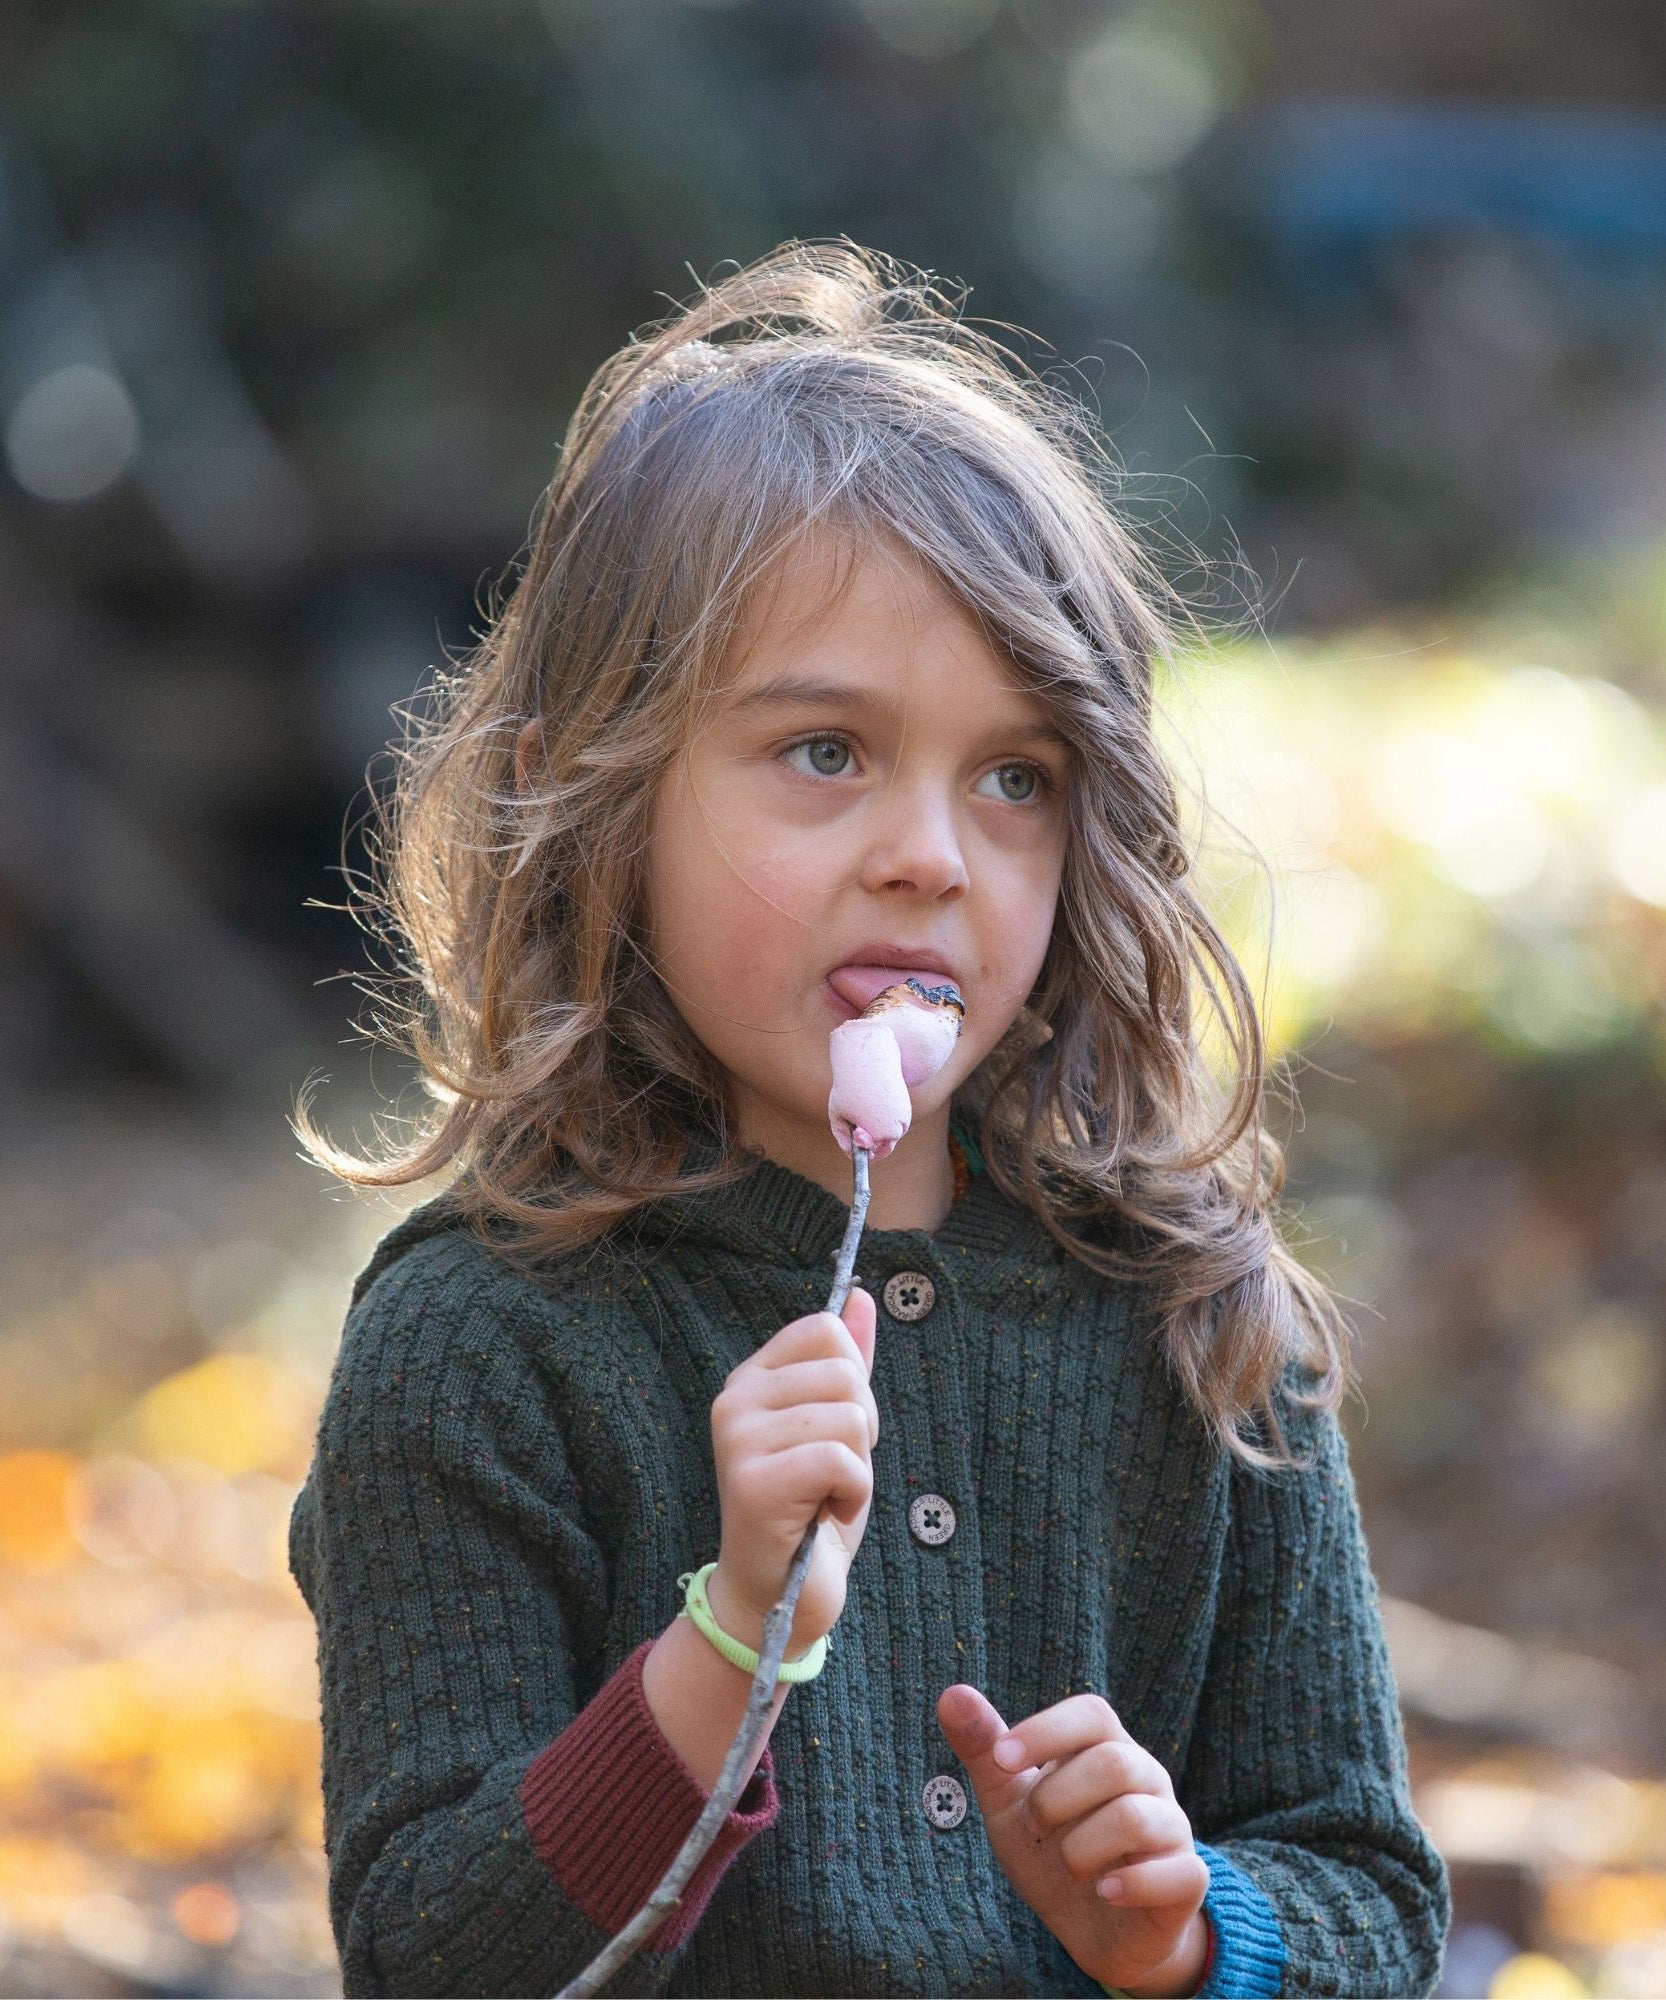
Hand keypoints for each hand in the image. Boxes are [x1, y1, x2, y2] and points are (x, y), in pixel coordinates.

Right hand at [707, 1288, 878, 1660]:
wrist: (780, 1597)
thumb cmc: (812, 1509)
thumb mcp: (838, 1428)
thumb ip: (847, 1364)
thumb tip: (863, 1297)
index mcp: (752, 1378)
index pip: (826, 1329)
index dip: (854, 1379)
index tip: (836, 1429)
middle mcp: (735, 1400)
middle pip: (846, 1372)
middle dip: (862, 1427)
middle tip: (831, 1473)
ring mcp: (737, 1440)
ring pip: (848, 1415)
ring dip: (858, 1466)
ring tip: (824, 1495)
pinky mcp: (751, 1483)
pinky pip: (840, 1459)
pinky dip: (852, 1493)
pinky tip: (824, 1516)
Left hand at [937, 1685, 1209, 1996]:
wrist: (1094, 1930)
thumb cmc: (1052, 1850)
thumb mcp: (1009, 1803)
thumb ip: (984, 1752)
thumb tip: (950, 1694)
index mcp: (1106, 1748)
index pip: (1092, 1713)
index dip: (1046, 1730)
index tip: (1001, 1759)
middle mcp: (1147, 1779)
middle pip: (1112, 1763)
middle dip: (1055, 1799)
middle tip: (1034, 1828)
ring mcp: (1173, 1827)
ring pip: (1136, 1817)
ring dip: (1082, 1847)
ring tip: (1069, 1866)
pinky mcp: (1188, 1879)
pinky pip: (1177, 1872)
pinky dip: (1130, 1885)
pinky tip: (1104, 1892)